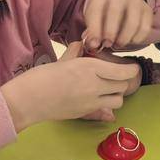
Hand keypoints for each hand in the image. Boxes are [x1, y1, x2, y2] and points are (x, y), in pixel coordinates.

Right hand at [0, 42, 139, 131]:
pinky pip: (105, 111)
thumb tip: (81, 45)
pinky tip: (98, 101)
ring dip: (116, 95)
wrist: (28, 100)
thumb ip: (75, 53)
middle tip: (117, 77)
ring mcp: (90, 102)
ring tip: (108, 89)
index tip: (132, 68)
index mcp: (89, 67)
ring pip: (118, 100)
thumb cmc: (41, 77)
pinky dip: (106, 106)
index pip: (122, 72)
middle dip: (123, 81)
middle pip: (122, 86)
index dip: (131, 70)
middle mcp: (94, 85)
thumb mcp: (61, 61)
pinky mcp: (85, 114)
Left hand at [83, 0, 153, 51]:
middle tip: (107, 45)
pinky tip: (129, 40)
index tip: (94, 44)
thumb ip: (92, 31)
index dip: (95, 29)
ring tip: (117, 44)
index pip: (97, 10)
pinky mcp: (147, 10)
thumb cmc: (104, 11)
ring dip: (124, 38)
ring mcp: (136, 1)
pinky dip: (137, 39)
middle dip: (110, 33)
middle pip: (115, 13)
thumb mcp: (94, 16)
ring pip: (132, 23)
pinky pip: (145, 28)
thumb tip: (94, 45)